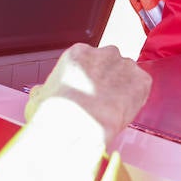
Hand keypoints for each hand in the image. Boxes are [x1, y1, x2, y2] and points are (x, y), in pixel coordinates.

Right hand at [25, 43, 151, 145]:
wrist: (77, 127)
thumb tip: (40, 92)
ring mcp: (126, 65)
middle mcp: (105, 53)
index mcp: (79, 53)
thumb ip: (44, 90)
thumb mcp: (38, 98)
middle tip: (100, 100)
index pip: (88, 61)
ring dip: (122, 88)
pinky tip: (124, 110)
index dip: (87, 78)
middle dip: (106, 80)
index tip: (85, 90)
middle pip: (109, 64)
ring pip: (127, 75)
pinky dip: (136, 97)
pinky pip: (142, 87)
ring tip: (112, 108)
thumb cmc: (57, 114)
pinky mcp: (142, 81)